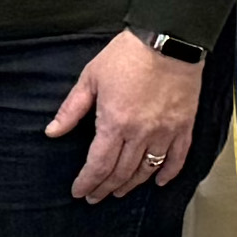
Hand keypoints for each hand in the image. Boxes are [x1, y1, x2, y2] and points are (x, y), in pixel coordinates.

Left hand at [47, 30, 207, 201]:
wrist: (168, 39)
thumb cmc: (126, 56)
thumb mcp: (90, 78)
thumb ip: (71, 109)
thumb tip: (52, 132)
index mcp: (114, 123)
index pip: (98, 164)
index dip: (87, 182)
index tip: (79, 192)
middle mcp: (140, 134)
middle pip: (121, 172)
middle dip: (105, 187)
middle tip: (95, 197)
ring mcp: (165, 132)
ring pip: (147, 169)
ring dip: (131, 184)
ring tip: (119, 191)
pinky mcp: (183, 126)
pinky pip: (177, 158)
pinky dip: (168, 173)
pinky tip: (158, 183)